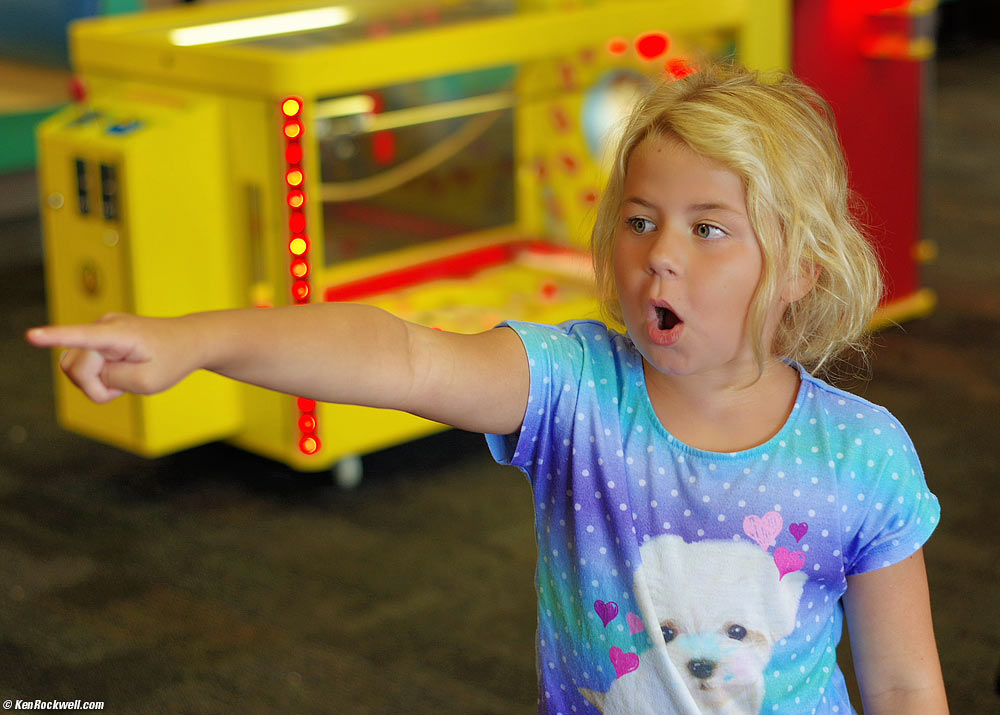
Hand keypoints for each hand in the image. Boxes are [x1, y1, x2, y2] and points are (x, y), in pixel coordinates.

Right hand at [26, 313, 199, 402]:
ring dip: (97, 383)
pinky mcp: (96, 338)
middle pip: (76, 369)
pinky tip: (121, 371)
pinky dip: (100, 377)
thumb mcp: (147, 381)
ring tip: (125, 376)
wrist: (188, 341)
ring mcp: (98, 331)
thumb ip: (111, 379)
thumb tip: (85, 371)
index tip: (31, 336)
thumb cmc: (172, 360)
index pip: (82, 336)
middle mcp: (103, 326)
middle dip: (94, 387)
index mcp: (119, 334)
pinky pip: (84, 366)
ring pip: (75, 370)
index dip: (54, 338)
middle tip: (125, 386)